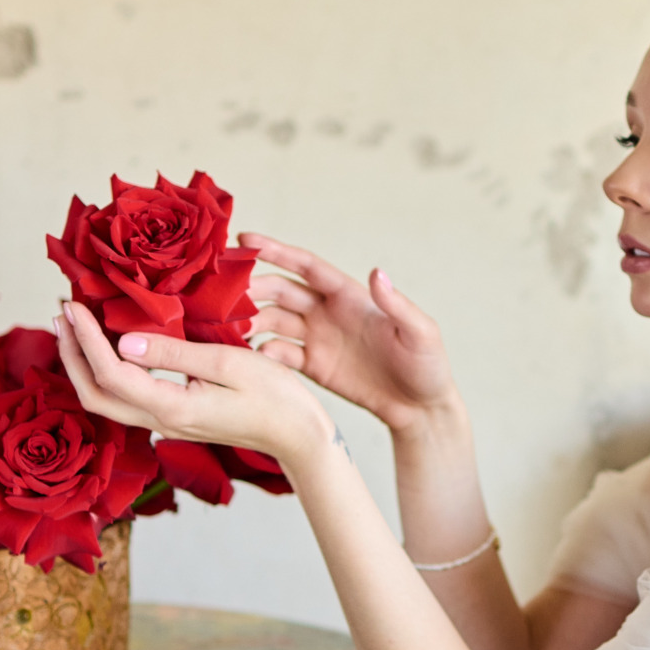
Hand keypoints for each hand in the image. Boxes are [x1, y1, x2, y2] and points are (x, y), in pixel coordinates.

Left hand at [56, 301, 329, 465]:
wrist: (298, 434)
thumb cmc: (274, 395)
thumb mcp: (228, 362)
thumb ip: (174, 353)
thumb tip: (125, 341)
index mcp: (172, 408)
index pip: (111, 374)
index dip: (86, 340)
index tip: (75, 305)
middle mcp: (162, 421)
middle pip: (95, 396)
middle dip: (71, 354)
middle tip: (62, 312)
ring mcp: (167, 423)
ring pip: (107, 399)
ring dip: (85, 363)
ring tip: (76, 325)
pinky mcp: (176, 417)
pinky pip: (127, 396)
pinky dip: (108, 369)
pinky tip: (113, 345)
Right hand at [243, 233, 455, 432]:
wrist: (419, 409)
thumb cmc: (426, 366)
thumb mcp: (419, 333)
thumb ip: (397, 304)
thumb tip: (377, 273)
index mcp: (349, 295)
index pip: (306, 266)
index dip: (277, 251)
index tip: (246, 240)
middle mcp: (328, 311)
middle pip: (281, 291)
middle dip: (252, 289)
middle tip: (223, 296)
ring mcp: (318, 338)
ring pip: (273, 320)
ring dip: (250, 320)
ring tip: (228, 328)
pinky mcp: (313, 366)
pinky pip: (280, 354)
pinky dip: (262, 352)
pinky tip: (250, 356)